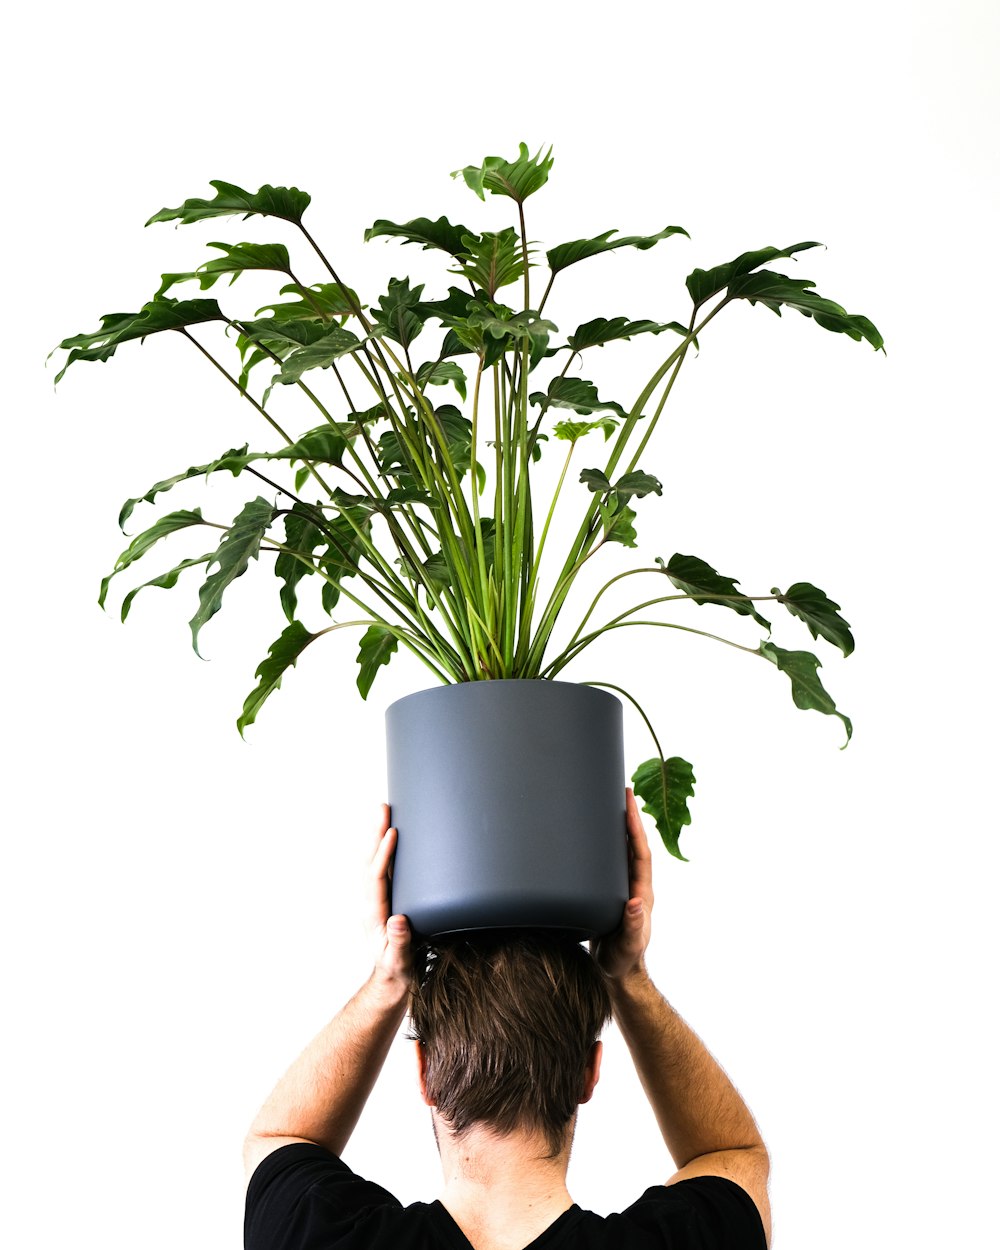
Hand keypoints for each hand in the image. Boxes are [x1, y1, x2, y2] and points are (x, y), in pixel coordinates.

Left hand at [367, 803, 412, 992]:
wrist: (391, 979)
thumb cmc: (397, 970)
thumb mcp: (400, 960)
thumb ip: (399, 943)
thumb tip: (398, 921)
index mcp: (374, 913)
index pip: (377, 878)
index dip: (383, 855)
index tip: (392, 834)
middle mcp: (373, 902)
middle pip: (372, 862)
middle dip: (377, 834)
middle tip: (383, 808)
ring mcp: (378, 900)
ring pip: (377, 862)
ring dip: (380, 837)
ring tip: (386, 812)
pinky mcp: (387, 899)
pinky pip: (385, 869)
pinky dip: (387, 849)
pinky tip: (394, 836)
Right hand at [591, 788, 653, 981]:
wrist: (617, 972)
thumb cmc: (623, 960)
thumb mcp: (627, 946)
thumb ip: (632, 927)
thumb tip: (636, 903)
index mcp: (641, 893)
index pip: (640, 852)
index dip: (636, 827)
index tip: (629, 802)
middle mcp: (635, 885)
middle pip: (634, 844)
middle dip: (630, 817)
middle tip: (622, 789)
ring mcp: (624, 888)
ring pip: (624, 850)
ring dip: (619, 827)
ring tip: (610, 803)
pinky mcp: (612, 893)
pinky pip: (612, 861)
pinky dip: (607, 843)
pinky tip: (595, 834)